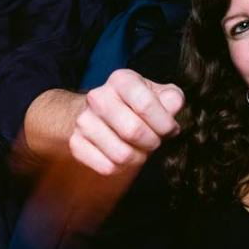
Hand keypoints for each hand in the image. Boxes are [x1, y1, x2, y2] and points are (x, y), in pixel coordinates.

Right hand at [68, 69, 184, 175]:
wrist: (102, 114)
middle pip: (133, 132)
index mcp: (121, 80)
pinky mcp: (76, 143)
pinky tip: (124, 154)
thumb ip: (172, 99)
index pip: (146, 106)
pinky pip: (106, 167)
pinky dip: (121, 168)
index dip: (165, 124)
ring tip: (140, 148)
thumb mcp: (159, 95)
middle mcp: (98, 97)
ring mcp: (84, 121)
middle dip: (152, 142)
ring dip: (138, 157)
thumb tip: (172, 107)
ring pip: (121, 154)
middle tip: (155, 140)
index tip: (169, 129)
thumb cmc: (137, 105)